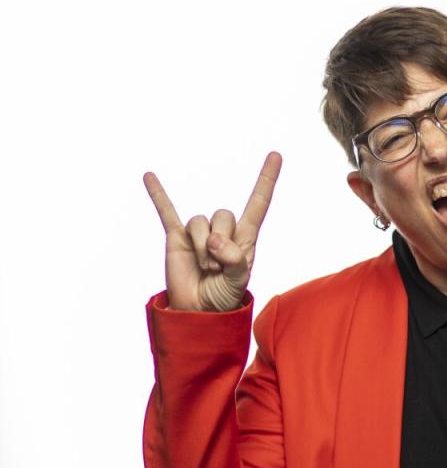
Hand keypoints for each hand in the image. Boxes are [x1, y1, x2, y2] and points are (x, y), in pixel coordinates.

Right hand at [143, 151, 281, 310]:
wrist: (198, 312)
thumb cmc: (223, 298)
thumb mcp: (239, 283)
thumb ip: (235, 260)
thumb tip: (215, 240)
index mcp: (244, 238)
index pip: (257, 204)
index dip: (266, 180)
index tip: (276, 155)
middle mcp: (222, 231)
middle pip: (223, 214)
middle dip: (220, 242)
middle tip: (218, 268)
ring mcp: (199, 233)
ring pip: (200, 222)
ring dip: (202, 246)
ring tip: (204, 268)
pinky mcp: (176, 238)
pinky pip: (166, 211)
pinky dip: (158, 194)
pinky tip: (149, 177)